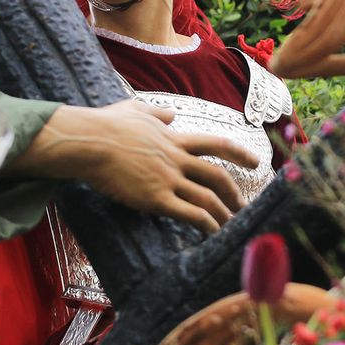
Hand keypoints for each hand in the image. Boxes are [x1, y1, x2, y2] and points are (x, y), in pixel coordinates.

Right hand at [14, 100, 257, 233]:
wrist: (89, 141)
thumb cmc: (105, 124)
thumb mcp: (135, 110)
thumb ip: (156, 113)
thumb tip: (170, 114)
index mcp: (173, 139)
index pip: (215, 144)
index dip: (238, 153)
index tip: (255, 161)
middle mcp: (177, 159)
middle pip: (217, 176)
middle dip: (234, 193)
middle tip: (243, 207)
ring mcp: (168, 179)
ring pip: (208, 198)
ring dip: (224, 214)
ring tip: (233, 228)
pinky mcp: (156, 198)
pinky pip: (190, 214)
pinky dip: (207, 225)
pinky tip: (213, 235)